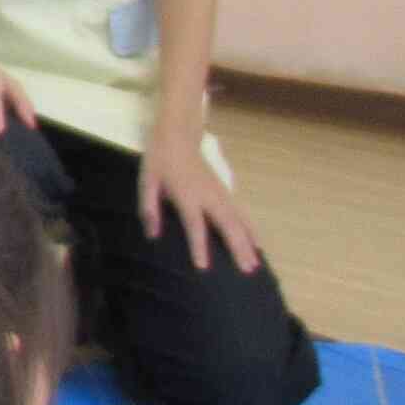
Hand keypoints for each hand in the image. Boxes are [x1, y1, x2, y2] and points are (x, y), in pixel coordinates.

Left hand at [139, 136, 261, 274]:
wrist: (178, 133)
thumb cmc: (160, 159)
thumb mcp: (146, 181)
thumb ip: (149, 207)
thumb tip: (152, 235)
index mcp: (186, 194)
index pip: (194, 224)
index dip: (198, 245)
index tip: (203, 267)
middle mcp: (208, 195)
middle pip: (227, 224)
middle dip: (237, 248)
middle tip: (246, 270)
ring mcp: (219, 192)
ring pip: (238, 219)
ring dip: (248, 242)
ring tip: (255, 264)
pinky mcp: (224, 190)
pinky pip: (241, 212)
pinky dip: (250, 229)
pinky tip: (257, 244)